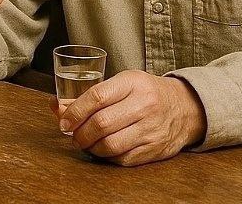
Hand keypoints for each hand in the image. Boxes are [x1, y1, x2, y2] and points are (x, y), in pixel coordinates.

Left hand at [59, 69, 207, 165]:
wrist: (184, 107)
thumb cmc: (144, 92)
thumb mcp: (122, 83)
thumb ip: (91, 95)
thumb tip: (57, 107)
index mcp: (133, 83)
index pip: (97, 97)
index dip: (75, 111)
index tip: (64, 121)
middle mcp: (144, 105)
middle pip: (102, 123)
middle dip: (80, 133)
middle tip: (72, 135)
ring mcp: (151, 128)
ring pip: (111, 144)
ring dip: (90, 147)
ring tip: (84, 143)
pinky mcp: (155, 148)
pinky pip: (123, 158)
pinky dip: (106, 157)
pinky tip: (101, 150)